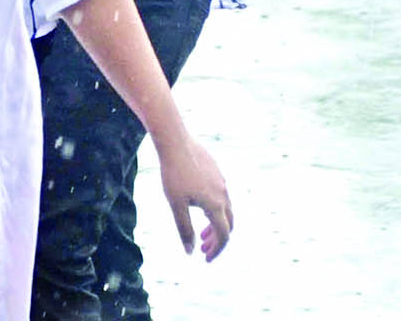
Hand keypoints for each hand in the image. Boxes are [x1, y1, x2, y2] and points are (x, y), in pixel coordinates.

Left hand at [155, 129, 232, 261]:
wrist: (176, 141)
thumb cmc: (173, 174)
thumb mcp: (176, 204)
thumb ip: (184, 229)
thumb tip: (190, 252)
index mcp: (215, 206)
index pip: (223, 236)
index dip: (216, 250)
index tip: (205, 259)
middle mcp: (223, 195)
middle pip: (227, 225)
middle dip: (216, 240)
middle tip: (203, 249)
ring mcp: (222, 182)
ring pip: (225, 210)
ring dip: (215, 225)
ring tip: (202, 232)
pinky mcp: (217, 172)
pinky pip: (221, 196)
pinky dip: (214, 210)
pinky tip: (199, 206)